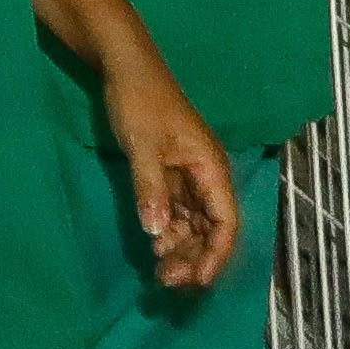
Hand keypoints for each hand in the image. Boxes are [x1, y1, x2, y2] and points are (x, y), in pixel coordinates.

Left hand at [106, 74, 238, 293]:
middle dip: (196, 257)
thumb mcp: (143, 145)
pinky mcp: (171, 173)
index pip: (225, 222)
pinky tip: (155, 244)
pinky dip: (169, 229)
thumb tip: (156, 234)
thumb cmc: (139, 100)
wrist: (124, 67)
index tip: (198, 281)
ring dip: (182, 247)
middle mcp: (207, 176)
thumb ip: (151, 189)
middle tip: (168, 280)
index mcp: (212, 168)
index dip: (216, 255)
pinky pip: (178, 211)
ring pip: (195, 223)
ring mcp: (189, 176)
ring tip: (160, 270)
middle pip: (212, 228)